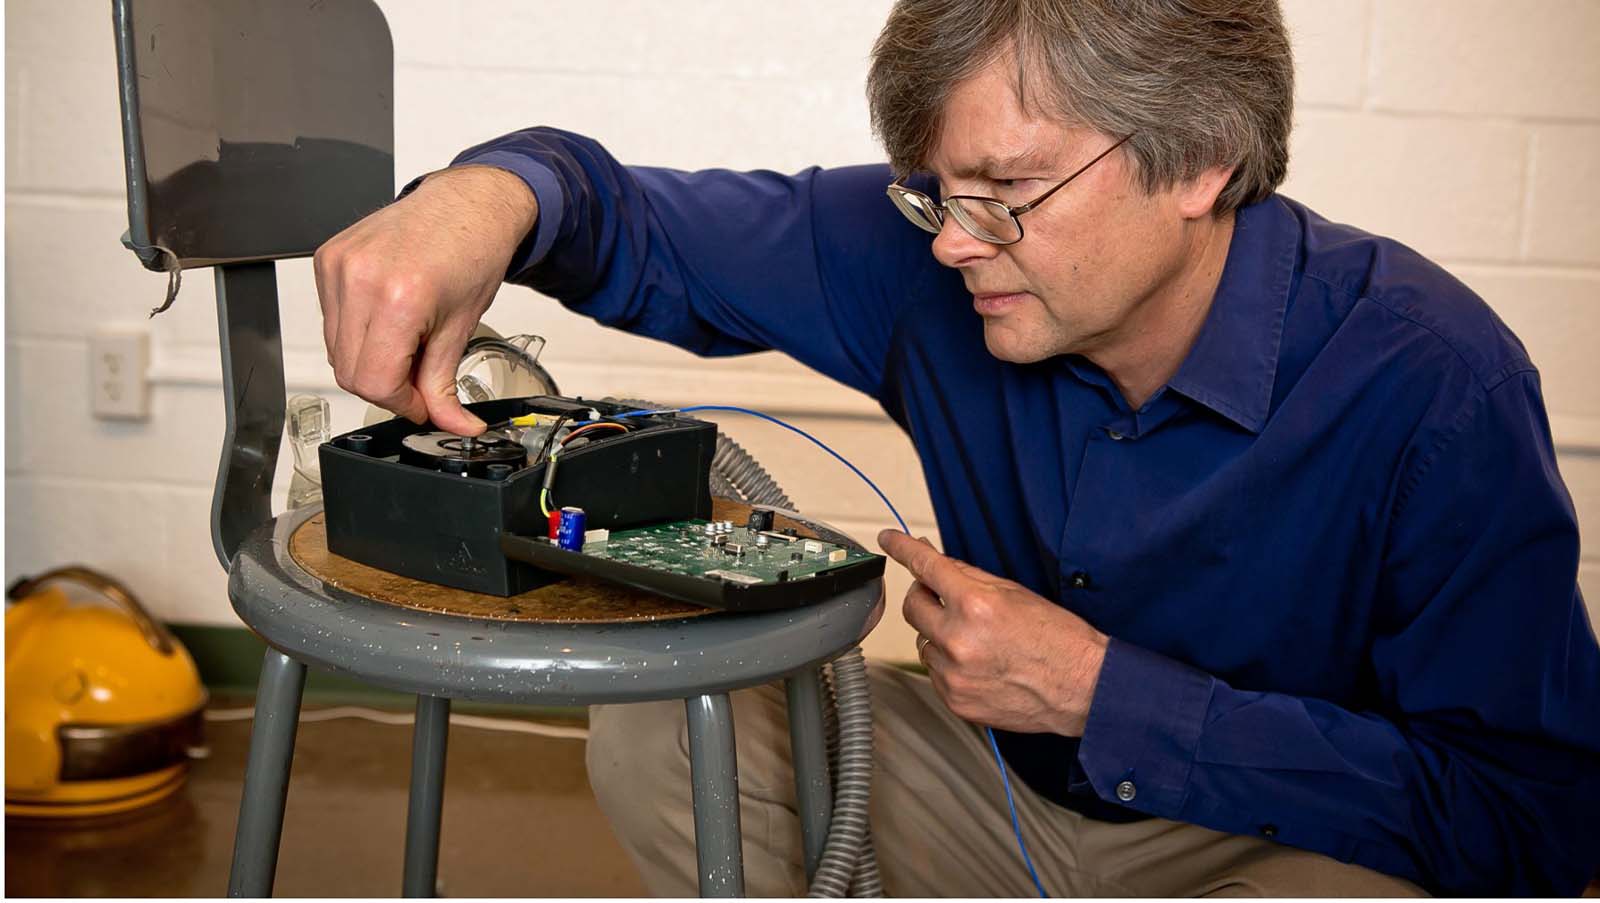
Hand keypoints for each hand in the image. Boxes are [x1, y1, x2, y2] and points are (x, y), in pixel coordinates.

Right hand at [313, 164, 538, 434]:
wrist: (467, 203)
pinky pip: (331, 319)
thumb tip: (451, 425)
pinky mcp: (327, 258)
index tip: (420, 405)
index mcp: (398, 298)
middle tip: (417, 380)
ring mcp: (337, 266)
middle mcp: (360, 279)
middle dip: (385, 387)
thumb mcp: (463, 327)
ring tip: (407, 343)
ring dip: (370, 360)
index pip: (373, 382)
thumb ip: (445, 385)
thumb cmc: (472, 251)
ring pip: (336, 349)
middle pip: (349, 372)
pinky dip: (357, 332)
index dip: (400, 404)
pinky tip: (389, 318)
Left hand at [878, 530, 1108, 735]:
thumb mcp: (1015, 593)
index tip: (889, 540)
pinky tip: (980, 664)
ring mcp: (954, 674)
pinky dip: (949, 664)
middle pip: (912, 605)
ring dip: (940, 635)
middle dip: (925, 596)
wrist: (1081, 688)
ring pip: (923, 642)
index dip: (902, 548)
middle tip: (947, 598)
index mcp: (975, 605)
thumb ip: (968, 576)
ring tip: (979, 641)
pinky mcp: (955, 700)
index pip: (925, 567)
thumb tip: (935, 562)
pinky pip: (935, 672)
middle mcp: (958, 640)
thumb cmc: (1058, 639)